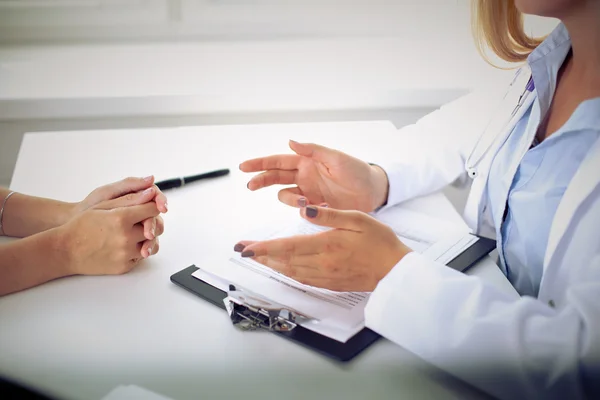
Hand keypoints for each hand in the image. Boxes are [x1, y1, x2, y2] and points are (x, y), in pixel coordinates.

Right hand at [58, 188, 163, 275]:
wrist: (65, 250)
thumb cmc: (82, 225)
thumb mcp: (103, 206)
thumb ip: (130, 199)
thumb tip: (151, 192)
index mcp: (121, 218)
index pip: (152, 209)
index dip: (152, 206)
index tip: (149, 206)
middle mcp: (126, 237)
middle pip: (155, 227)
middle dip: (149, 222)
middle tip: (138, 221)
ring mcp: (126, 254)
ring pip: (150, 244)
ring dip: (145, 238)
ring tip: (130, 233)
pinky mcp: (124, 267)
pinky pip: (141, 257)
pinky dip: (136, 250)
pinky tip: (123, 245)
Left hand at [233, 206, 411, 291]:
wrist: (396, 270)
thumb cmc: (380, 242)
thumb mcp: (358, 219)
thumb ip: (328, 214)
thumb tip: (303, 208)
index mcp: (327, 245)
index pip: (287, 246)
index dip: (263, 248)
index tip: (246, 247)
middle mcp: (323, 264)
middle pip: (283, 261)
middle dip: (260, 256)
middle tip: (243, 251)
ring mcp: (326, 277)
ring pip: (290, 272)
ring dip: (271, 266)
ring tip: (257, 258)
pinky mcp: (331, 284)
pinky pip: (302, 280)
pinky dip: (287, 274)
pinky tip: (282, 270)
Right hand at [240, 140, 388, 211]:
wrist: (373, 191)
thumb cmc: (357, 171)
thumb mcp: (336, 158)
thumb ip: (313, 150)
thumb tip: (291, 142)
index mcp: (307, 161)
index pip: (278, 161)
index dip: (261, 163)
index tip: (245, 167)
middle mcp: (305, 176)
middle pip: (275, 177)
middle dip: (261, 180)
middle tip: (250, 185)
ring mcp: (309, 191)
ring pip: (286, 195)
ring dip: (289, 199)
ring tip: (304, 203)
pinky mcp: (315, 206)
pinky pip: (299, 208)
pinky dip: (300, 209)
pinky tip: (311, 209)